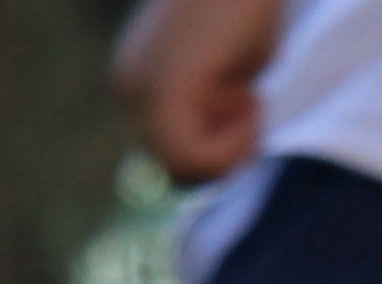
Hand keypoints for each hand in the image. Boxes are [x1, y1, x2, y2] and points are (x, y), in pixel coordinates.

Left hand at [115, 0, 279, 180]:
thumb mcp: (226, 68)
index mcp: (136, 81)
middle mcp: (128, 88)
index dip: (219, 147)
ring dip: (230, 148)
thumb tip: (225, 160)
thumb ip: (213, 105)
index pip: (173, 152)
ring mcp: (139, 92)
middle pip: (175, 167)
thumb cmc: (246, 5)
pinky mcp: (162, 93)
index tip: (249, 101)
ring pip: (183, 168)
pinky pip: (193, 157)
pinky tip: (253, 103)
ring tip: (252, 99)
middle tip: (252, 102)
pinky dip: (231, 146)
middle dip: (223, 151)